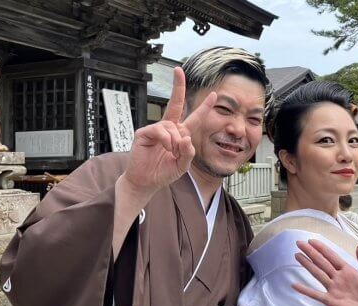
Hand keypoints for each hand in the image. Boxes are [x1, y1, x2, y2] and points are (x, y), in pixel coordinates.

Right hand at [123, 67, 215, 194]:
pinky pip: (160, 130)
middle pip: (176, 104)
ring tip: (170, 153)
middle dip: (178, 86)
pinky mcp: (144, 133)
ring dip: (175, 142)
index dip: (204, 107)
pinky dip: (166, 140)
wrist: (146, 182)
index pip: (194, 118)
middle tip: (178, 70)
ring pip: (172, 126)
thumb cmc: (163, 173)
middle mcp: (168, 128)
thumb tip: (186, 137)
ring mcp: (156, 129)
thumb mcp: (182, 165)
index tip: (214, 94)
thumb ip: (188, 153)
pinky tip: (163, 148)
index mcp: (180, 135)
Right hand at [293, 240, 357, 305]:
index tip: (312, 240)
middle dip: (311, 252)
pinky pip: (316, 294)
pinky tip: (295, 285)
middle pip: (321, 262)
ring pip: (318, 274)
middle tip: (299, 243)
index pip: (332, 256)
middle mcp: (337, 278)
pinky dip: (305, 290)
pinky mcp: (330, 301)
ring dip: (307, 265)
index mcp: (347, 271)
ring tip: (297, 256)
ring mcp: (333, 289)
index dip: (322, 248)